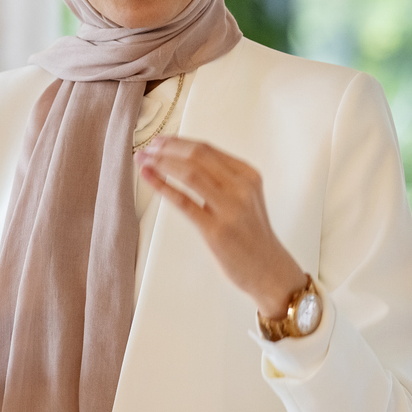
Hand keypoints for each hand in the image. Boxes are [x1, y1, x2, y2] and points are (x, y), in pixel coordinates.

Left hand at [136, 135, 306, 318]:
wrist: (269, 269)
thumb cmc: (252, 236)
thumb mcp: (244, 199)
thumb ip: (223, 180)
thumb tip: (183, 163)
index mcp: (248, 175)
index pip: (208, 149)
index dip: (179, 142)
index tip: (160, 141)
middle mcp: (241, 187)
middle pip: (198, 155)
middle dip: (167, 148)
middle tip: (147, 148)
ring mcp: (230, 208)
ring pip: (190, 173)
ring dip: (161, 163)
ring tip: (143, 160)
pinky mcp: (216, 229)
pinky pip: (184, 201)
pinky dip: (162, 185)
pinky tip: (148, 177)